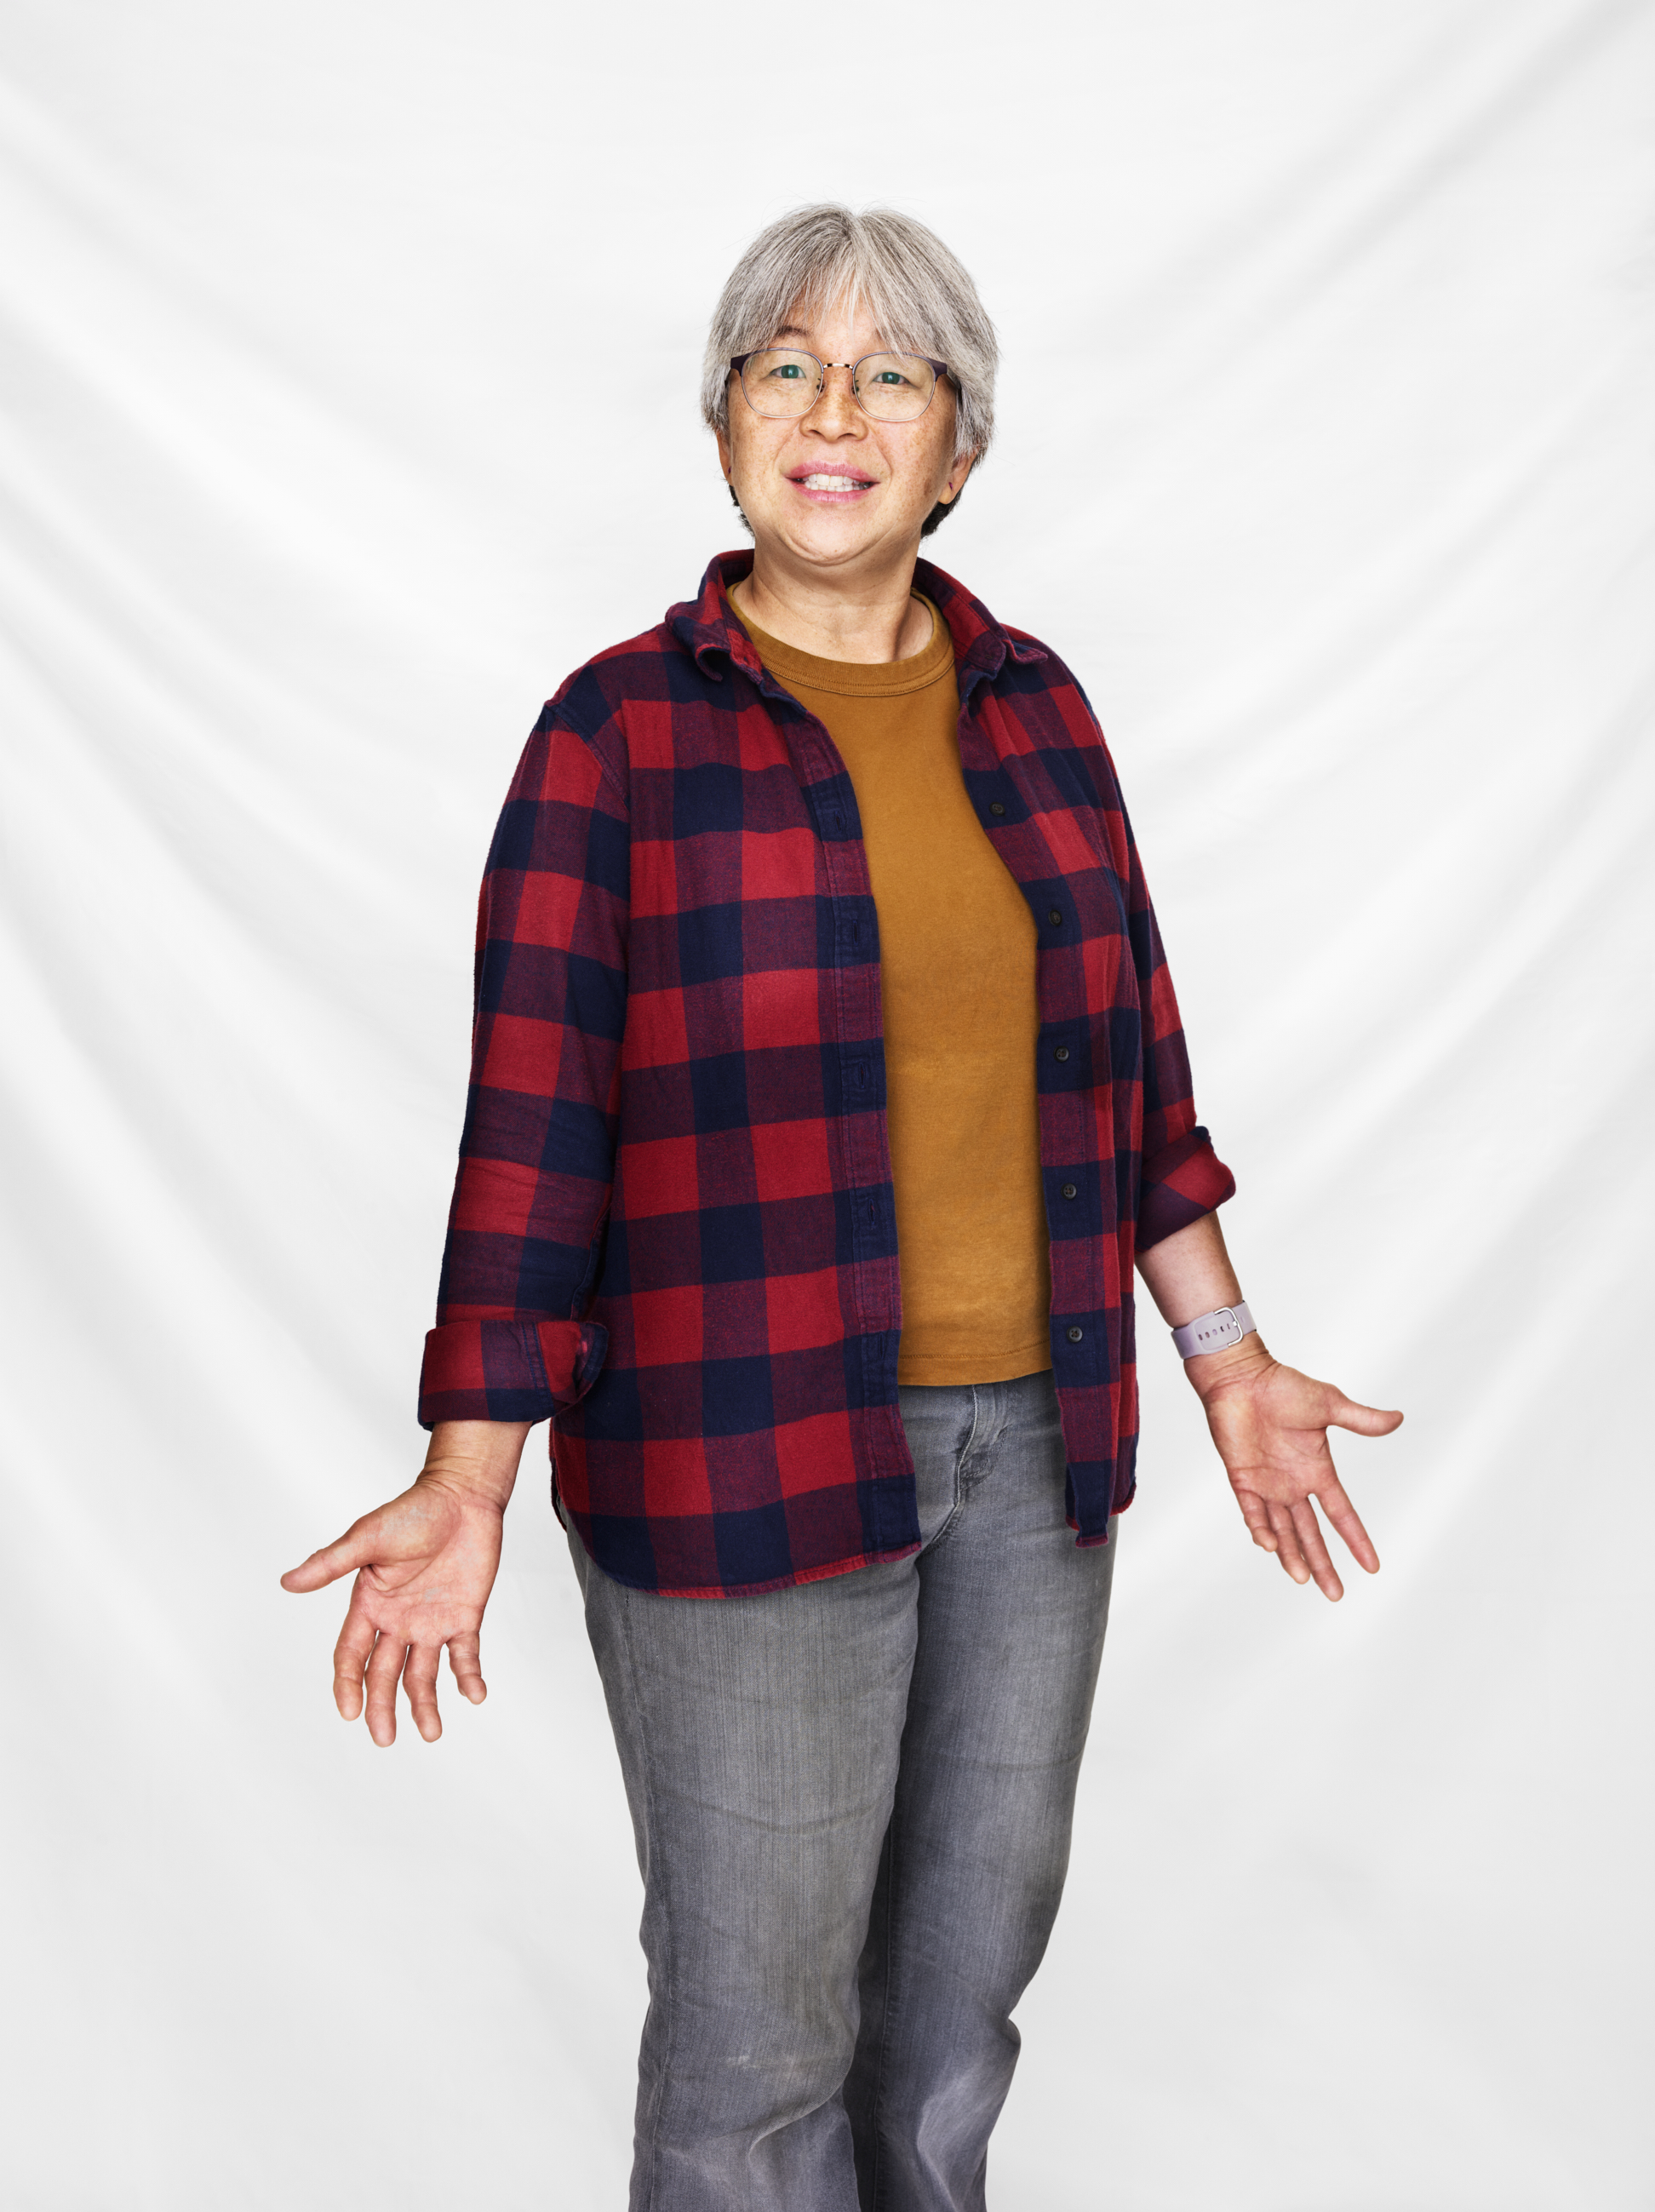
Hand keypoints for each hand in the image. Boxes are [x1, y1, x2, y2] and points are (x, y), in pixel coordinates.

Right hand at [281, 1462, 509, 1745]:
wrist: (463, 1496)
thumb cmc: (412, 1511)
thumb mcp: (367, 1537)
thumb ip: (332, 1563)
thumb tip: (287, 1583)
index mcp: (370, 1605)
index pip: (352, 1656)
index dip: (349, 1685)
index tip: (349, 1713)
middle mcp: (398, 1621)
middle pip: (385, 1675)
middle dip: (382, 1708)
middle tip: (384, 1740)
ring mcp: (432, 1622)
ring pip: (424, 1675)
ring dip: (425, 1705)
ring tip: (432, 1732)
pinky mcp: (465, 1617)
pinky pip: (466, 1655)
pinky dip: (469, 1677)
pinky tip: (475, 1695)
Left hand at [1188, 1344, 1402, 1599]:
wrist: (1240, 1377)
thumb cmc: (1282, 1386)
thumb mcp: (1329, 1404)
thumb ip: (1360, 1419)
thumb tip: (1398, 1419)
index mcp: (1317, 1470)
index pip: (1342, 1514)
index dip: (1356, 1539)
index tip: (1372, 1566)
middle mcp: (1294, 1483)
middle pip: (1311, 1534)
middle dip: (1323, 1563)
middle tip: (1335, 1594)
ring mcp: (1267, 1484)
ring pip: (1282, 1530)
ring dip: (1292, 1555)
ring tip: (1304, 1580)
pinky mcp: (1241, 1478)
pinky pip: (1251, 1512)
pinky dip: (1260, 1530)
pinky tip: (1269, 1546)